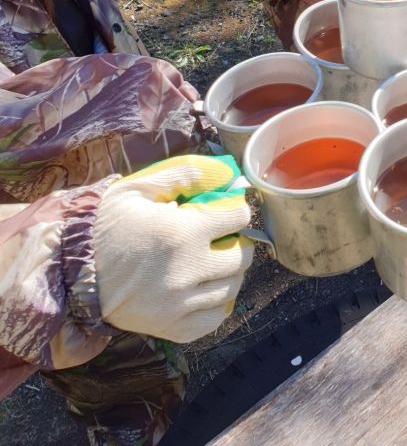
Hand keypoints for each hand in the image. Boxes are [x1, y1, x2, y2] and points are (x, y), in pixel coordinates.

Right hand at [95, 155, 253, 342]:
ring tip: (212, 261)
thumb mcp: (139, 189)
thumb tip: (224, 173)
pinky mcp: (171, 329)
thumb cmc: (106, 226)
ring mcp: (180, 304)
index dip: (234, 209)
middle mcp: (187, 270)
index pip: (238, 217)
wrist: (71, 273)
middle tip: (220, 237)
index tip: (225, 210)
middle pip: (240, 256)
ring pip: (231, 287)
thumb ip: (183, 174)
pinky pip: (214, 319)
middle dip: (236, 241)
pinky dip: (217, 304)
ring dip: (229, 272)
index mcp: (182, 232)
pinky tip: (205, 289)